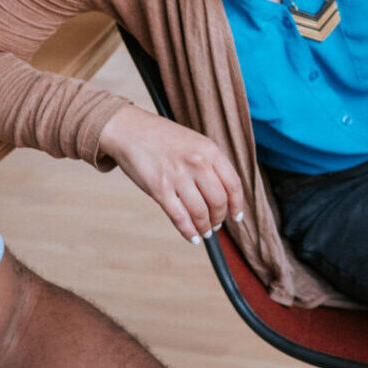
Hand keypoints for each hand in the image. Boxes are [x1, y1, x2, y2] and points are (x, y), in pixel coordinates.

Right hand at [98, 105, 245, 244]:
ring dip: (205, 227)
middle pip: (219, 201)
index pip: (233, 184)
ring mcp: (178, 176)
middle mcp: (197, 163)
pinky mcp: (159, 189)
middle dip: (219, 218)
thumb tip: (224, 194)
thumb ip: (210, 163)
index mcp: (209, 150)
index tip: (236, 216)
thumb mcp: (194, 142)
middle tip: (217, 225)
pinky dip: (189, 232)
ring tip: (205, 231)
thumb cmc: (162, 138)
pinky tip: (193, 237)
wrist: (130, 130)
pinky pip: (180, 218)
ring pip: (200, 213)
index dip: (237, 205)